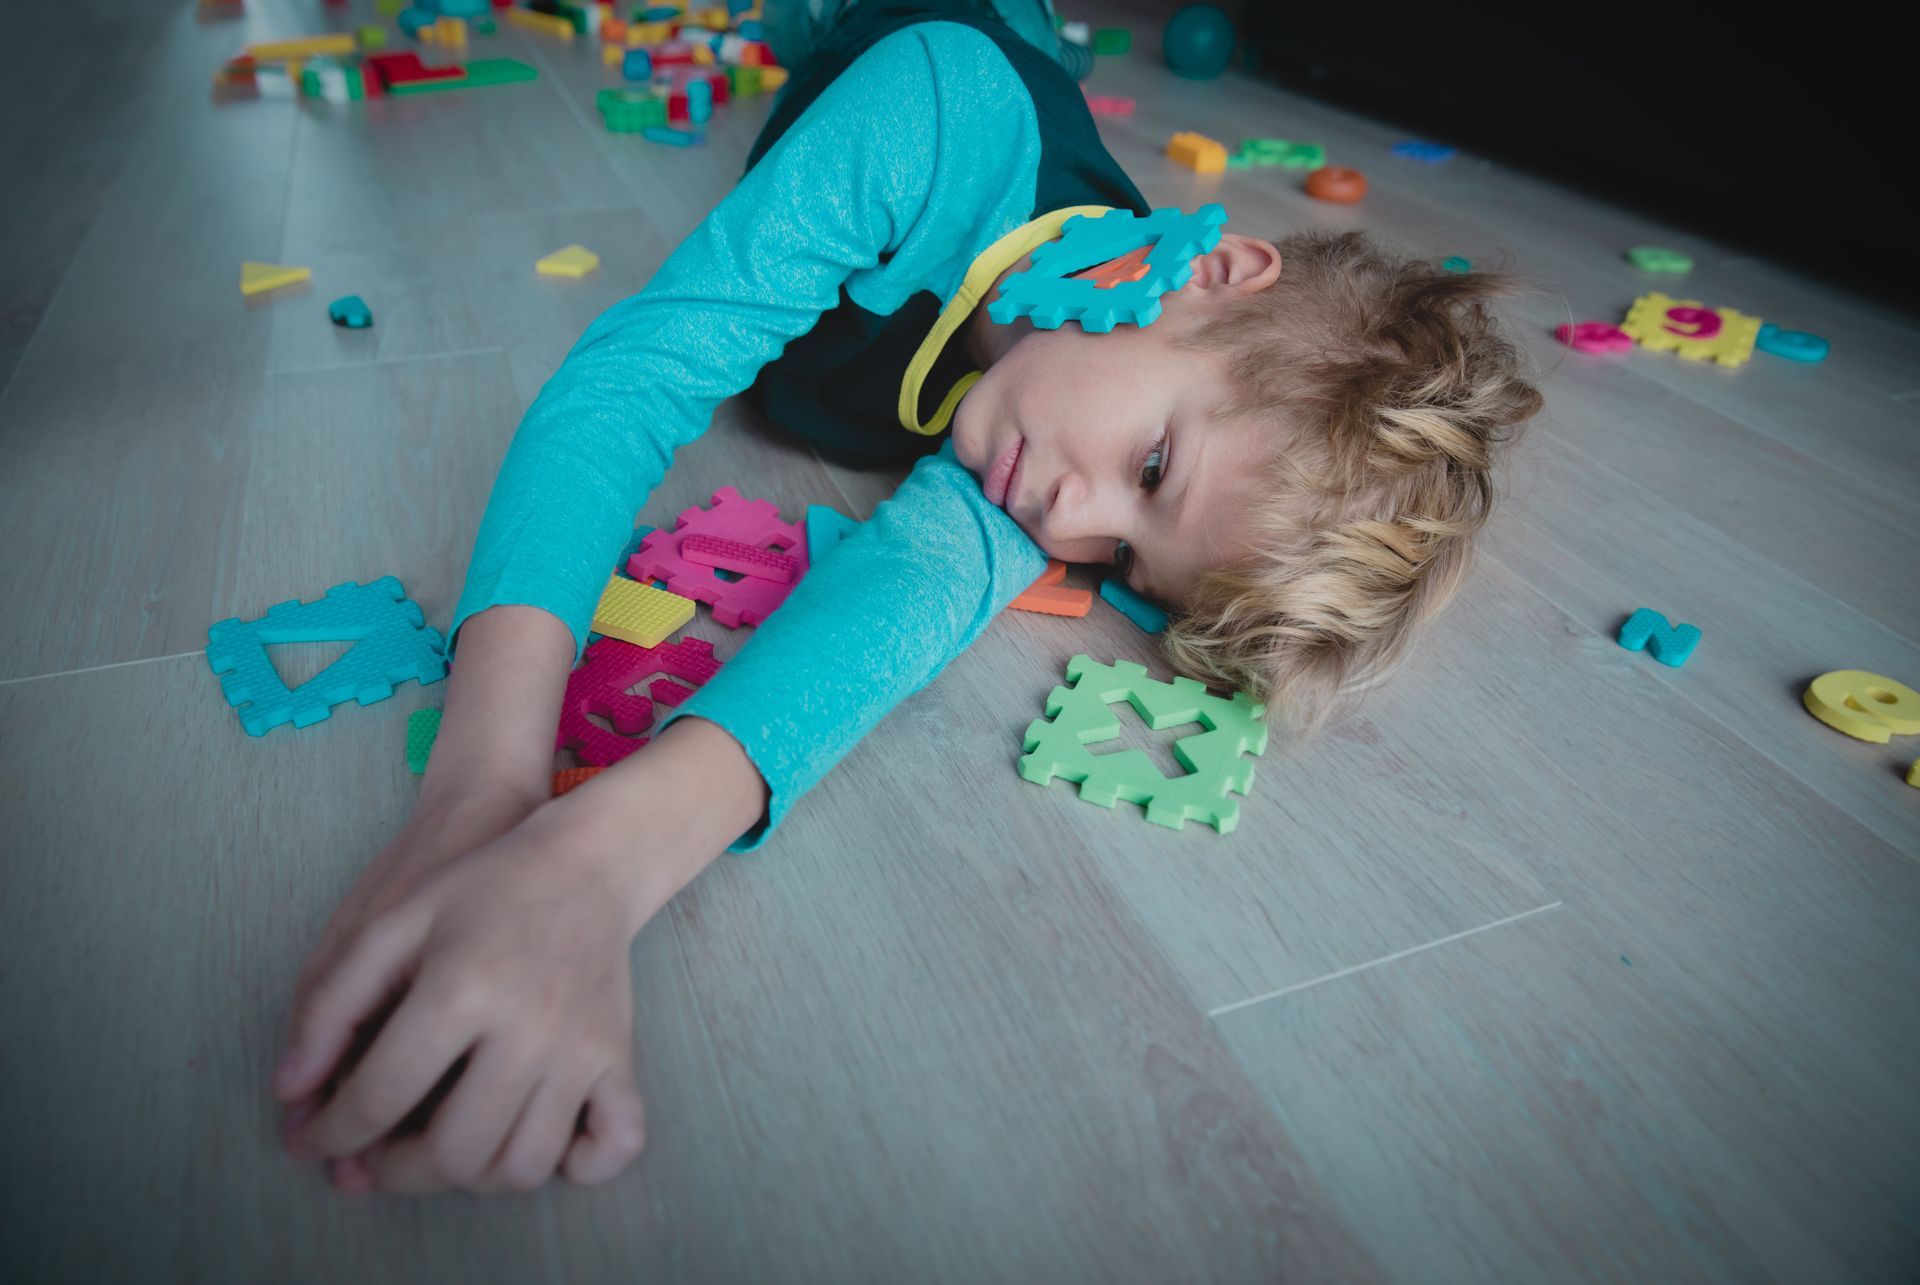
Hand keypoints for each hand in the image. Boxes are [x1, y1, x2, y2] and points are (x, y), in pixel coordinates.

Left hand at [274, 810, 648, 1193]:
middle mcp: (527, 1030)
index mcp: (460, 990)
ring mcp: (582, 1050)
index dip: (329, 1133)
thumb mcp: (390, 925)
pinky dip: (578, 1167)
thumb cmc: (482, 890)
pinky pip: (614, 1145)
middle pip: (452, 1153)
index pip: (377, 1097)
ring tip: (443, 1148)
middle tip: (373, 1157)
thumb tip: (289, 1094)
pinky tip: (539, 1144)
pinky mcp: (619, 1058)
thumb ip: (329, 1006)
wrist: (586, 861)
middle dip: (394, 1172)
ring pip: (522, 1167)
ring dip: (470, 1179)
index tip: (314, 1141)